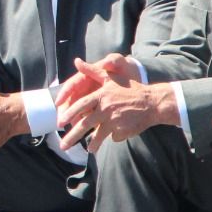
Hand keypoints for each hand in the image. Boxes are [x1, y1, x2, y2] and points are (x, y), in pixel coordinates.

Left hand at [56, 55, 175, 149]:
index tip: (59, 123)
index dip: (69, 114)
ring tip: (89, 150)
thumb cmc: (130, 88)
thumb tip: (77, 61)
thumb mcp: (111, 78)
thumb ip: (92, 71)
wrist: (152, 103)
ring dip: (93, 144)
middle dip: (72, 136)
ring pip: (98, 135)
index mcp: (101, 96)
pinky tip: (116, 135)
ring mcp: (115, 121)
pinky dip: (113, 136)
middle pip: (85, 124)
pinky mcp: (123, 130)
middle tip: (62, 146)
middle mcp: (106, 109)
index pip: (81, 105)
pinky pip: (113, 136)